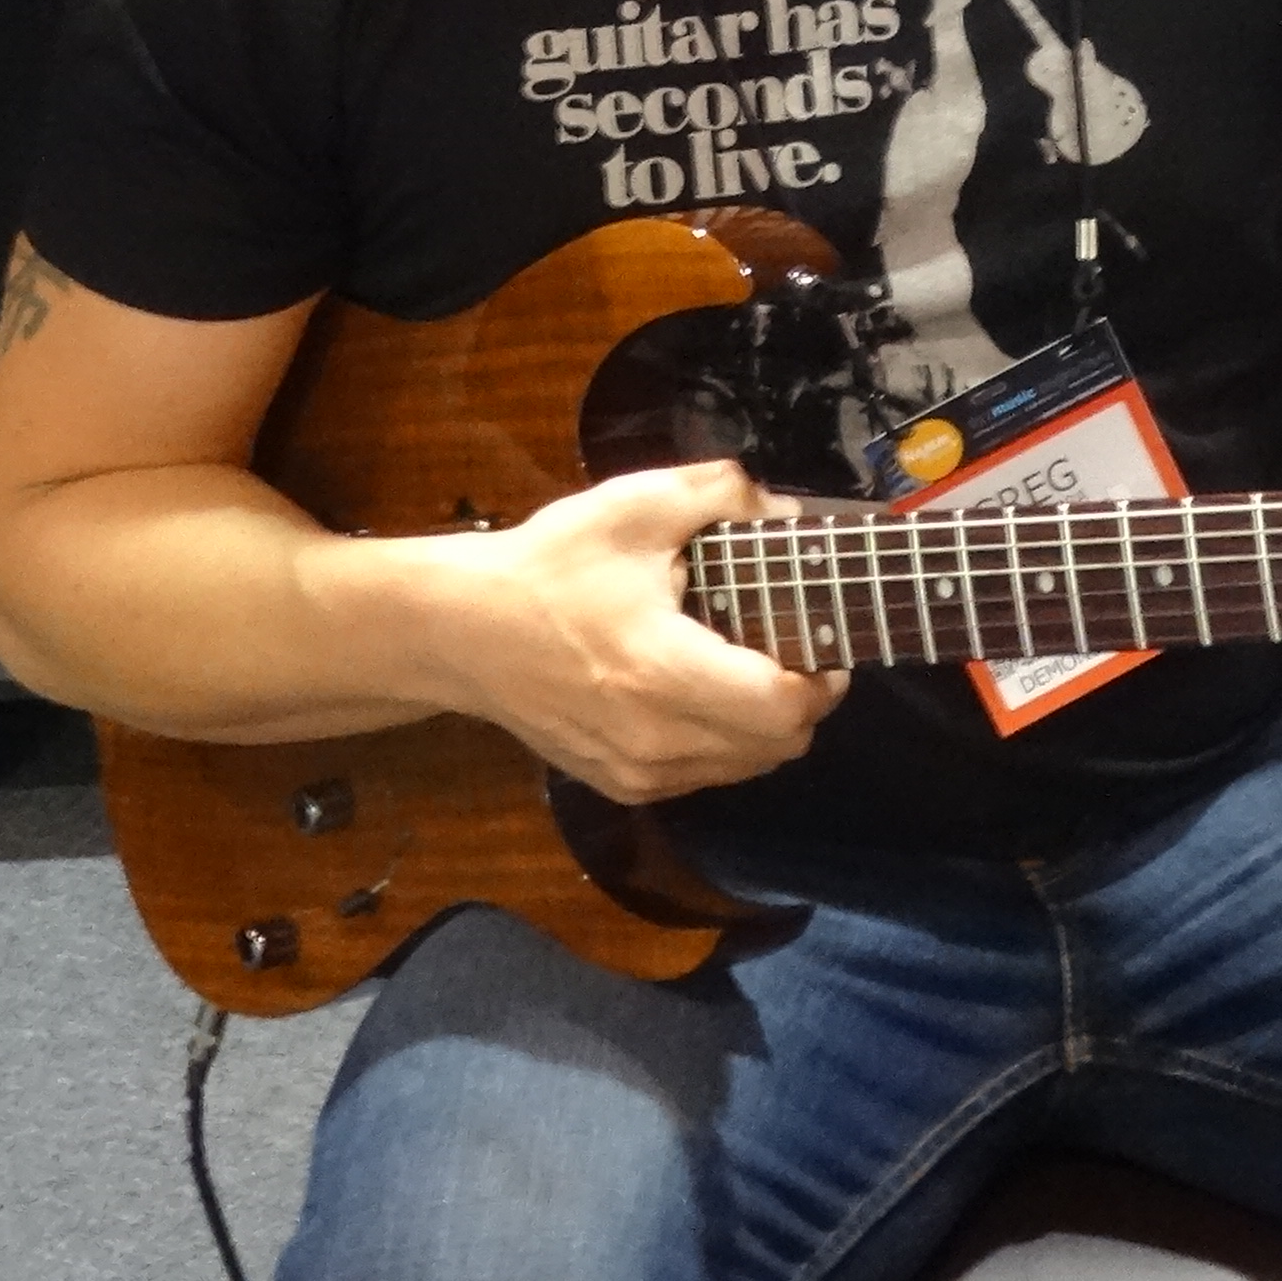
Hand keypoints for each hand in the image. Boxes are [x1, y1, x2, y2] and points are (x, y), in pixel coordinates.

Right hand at [405, 459, 841, 800]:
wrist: (459, 631)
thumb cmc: (549, 567)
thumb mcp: (633, 507)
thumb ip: (720, 495)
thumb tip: (786, 514)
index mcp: (665, 672)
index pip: (783, 709)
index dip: (822, 680)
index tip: (822, 641)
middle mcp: (657, 739)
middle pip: (778, 748)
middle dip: (802, 702)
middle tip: (792, 650)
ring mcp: (637, 772)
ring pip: (745, 768)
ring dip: (765, 726)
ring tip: (747, 670)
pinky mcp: (619, 786)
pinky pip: (705, 776)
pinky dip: (723, 744)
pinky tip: (700, 695)